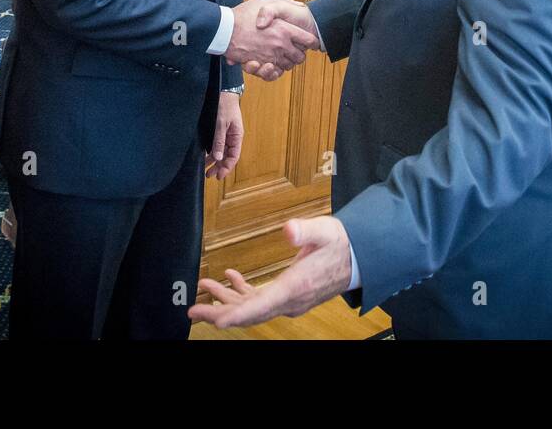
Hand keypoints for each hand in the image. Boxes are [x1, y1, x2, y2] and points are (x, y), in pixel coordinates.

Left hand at [189, 216, 352, 328]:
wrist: (357, 258)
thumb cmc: (340, 245)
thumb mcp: (325, 231)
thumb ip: (305, 231)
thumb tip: (288, 231)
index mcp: (296, 286)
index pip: (262, 305)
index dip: (236, 314)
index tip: (216, 320)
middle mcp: (290, 300)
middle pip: (250, 314)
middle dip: (220, 313)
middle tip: (193, 310)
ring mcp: (288, 301)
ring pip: (251, 309)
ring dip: (226, 301)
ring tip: (204, 287)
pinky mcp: (287, 295)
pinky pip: (259, 300)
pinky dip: (241, 293)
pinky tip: (229, 278)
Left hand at [205, 91, 242, 180]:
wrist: (223, 90)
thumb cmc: (224, 105)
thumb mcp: (221, 124)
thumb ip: (219, 141)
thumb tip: (218, 158)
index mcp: (236, 136)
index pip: (233, 156)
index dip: (226, 167)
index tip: (218, 176)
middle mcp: (232, 137)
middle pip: (227, 156)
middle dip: (219, 166)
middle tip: (209, 175)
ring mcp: (226, 133)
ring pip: (221, 151)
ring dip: (214, 160)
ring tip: (206, 169)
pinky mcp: (220, 129)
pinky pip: (217, 144)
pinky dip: (212, 152)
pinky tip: (206, 156)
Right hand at [225, 0, 319, 73]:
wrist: (223, 29)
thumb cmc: (243, 13)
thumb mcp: (264, 0)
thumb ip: (282, 3)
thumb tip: (298, 5)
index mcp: (285, 29)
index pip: (308, 40)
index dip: (311, 40)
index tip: (311, 41)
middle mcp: (280, 45)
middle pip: (300, 56)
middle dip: (300, 54)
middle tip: (296, 49)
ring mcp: (270, 56)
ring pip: (288, 66)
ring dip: (288, 62)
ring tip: (284, 55)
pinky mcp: (260, 64)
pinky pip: (274, 73)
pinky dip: (276, 71)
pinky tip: (274, 64)